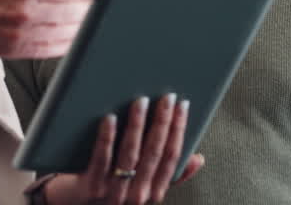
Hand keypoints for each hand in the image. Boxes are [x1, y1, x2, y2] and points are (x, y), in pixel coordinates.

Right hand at [0, 0, 99, 58]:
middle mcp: (26, 11)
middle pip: (73, 11)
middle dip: (91, 6)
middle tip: (101, 1)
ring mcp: (22, 33)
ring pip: (66, 33)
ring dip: (83, 26)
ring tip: (92, 18)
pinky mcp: (16, 50)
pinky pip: (50, 49)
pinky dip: (67, 44)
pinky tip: (74, 37)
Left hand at [46, 94, 203, 204]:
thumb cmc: (114, 193)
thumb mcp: (146, 188)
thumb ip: (171, 175)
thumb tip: (197, 158)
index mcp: (154, 191)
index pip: (172, 156)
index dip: (179, 129)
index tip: (182, 105)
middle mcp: (138, 194)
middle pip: (154, 152)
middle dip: (162, 121)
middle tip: (166, 96)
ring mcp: (115, 192)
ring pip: (131, 153)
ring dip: (137, 125)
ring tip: (141, 101)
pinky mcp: (92, 188)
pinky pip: (101, 160)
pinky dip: (107, 138)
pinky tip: (109, 118)